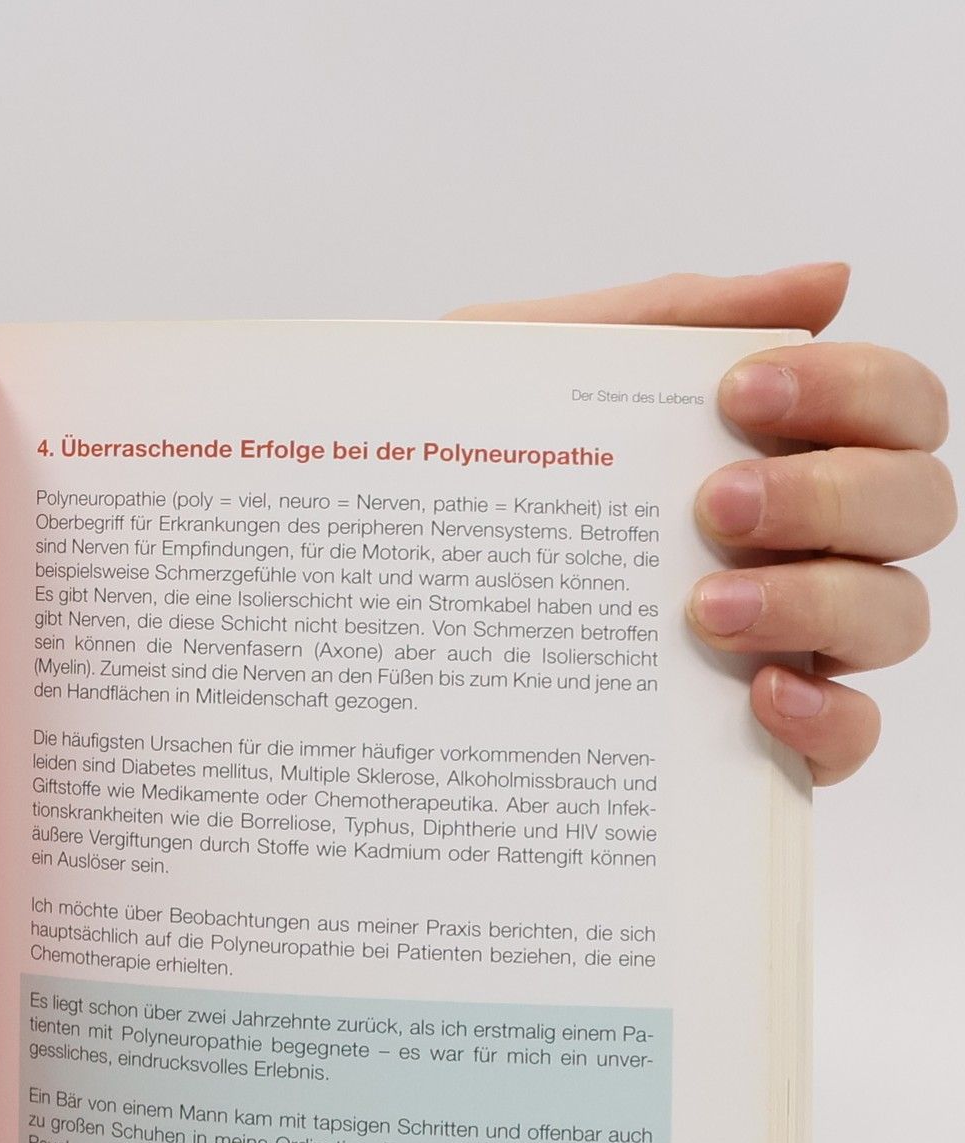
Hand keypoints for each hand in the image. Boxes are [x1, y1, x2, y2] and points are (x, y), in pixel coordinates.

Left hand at [446, 263, 954, 782]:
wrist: (354, 575)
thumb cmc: (467, 472)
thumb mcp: (530, 369)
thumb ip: (666, 320)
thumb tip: (824, 284)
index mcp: (777, 449)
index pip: (893, 406)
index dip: (853, 388)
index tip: (739, 391)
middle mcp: (804, 544)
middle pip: (914, 506)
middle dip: (829, 495)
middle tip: (710, 505)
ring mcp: (789, 640)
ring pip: (894, 616)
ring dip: (819, 601)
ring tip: (703, 607)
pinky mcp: (758, 738)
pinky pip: (849, 736)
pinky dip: (828, 717)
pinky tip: (759, 695)